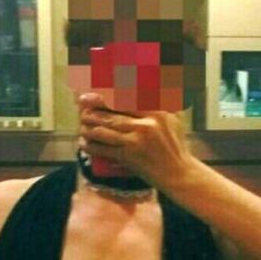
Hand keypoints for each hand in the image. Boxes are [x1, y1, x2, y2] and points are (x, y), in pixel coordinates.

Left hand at [78, 93, 196, 194]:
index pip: (126, 96)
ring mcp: (137, 139)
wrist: (179, 174)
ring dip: (89, 127)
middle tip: (81, 105)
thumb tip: (140, 85)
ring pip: (106, 130)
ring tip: (82, 125)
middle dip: (94, 107)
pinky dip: (92, 146)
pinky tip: (84, 143)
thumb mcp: (172, 119)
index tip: (94, 91)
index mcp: (157, 110)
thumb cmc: (174, 147)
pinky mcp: (130, 156)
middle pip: (112, 111)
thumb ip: (160, 102)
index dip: (106, 93)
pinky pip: (105, 148)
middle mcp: (147, 123)